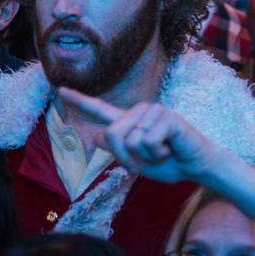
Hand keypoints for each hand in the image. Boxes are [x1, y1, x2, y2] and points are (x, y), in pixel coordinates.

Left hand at [57, 87, 224, 182]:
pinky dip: (157, 153)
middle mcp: (138, 112)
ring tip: (161, 151)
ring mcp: (153, 111)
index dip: (78, 100)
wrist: (195, 167)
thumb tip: (96, 136)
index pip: (98, 109)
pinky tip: (170, 149)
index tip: (59, 89)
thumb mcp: (135, 161)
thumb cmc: (167, 163)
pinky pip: (147, 141)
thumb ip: (116, 149)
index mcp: (127, 122)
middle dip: (125, 156)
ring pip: (130, 140)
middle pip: (111, 134)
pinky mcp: (167, 117)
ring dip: (146, 156)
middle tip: (144, 162)